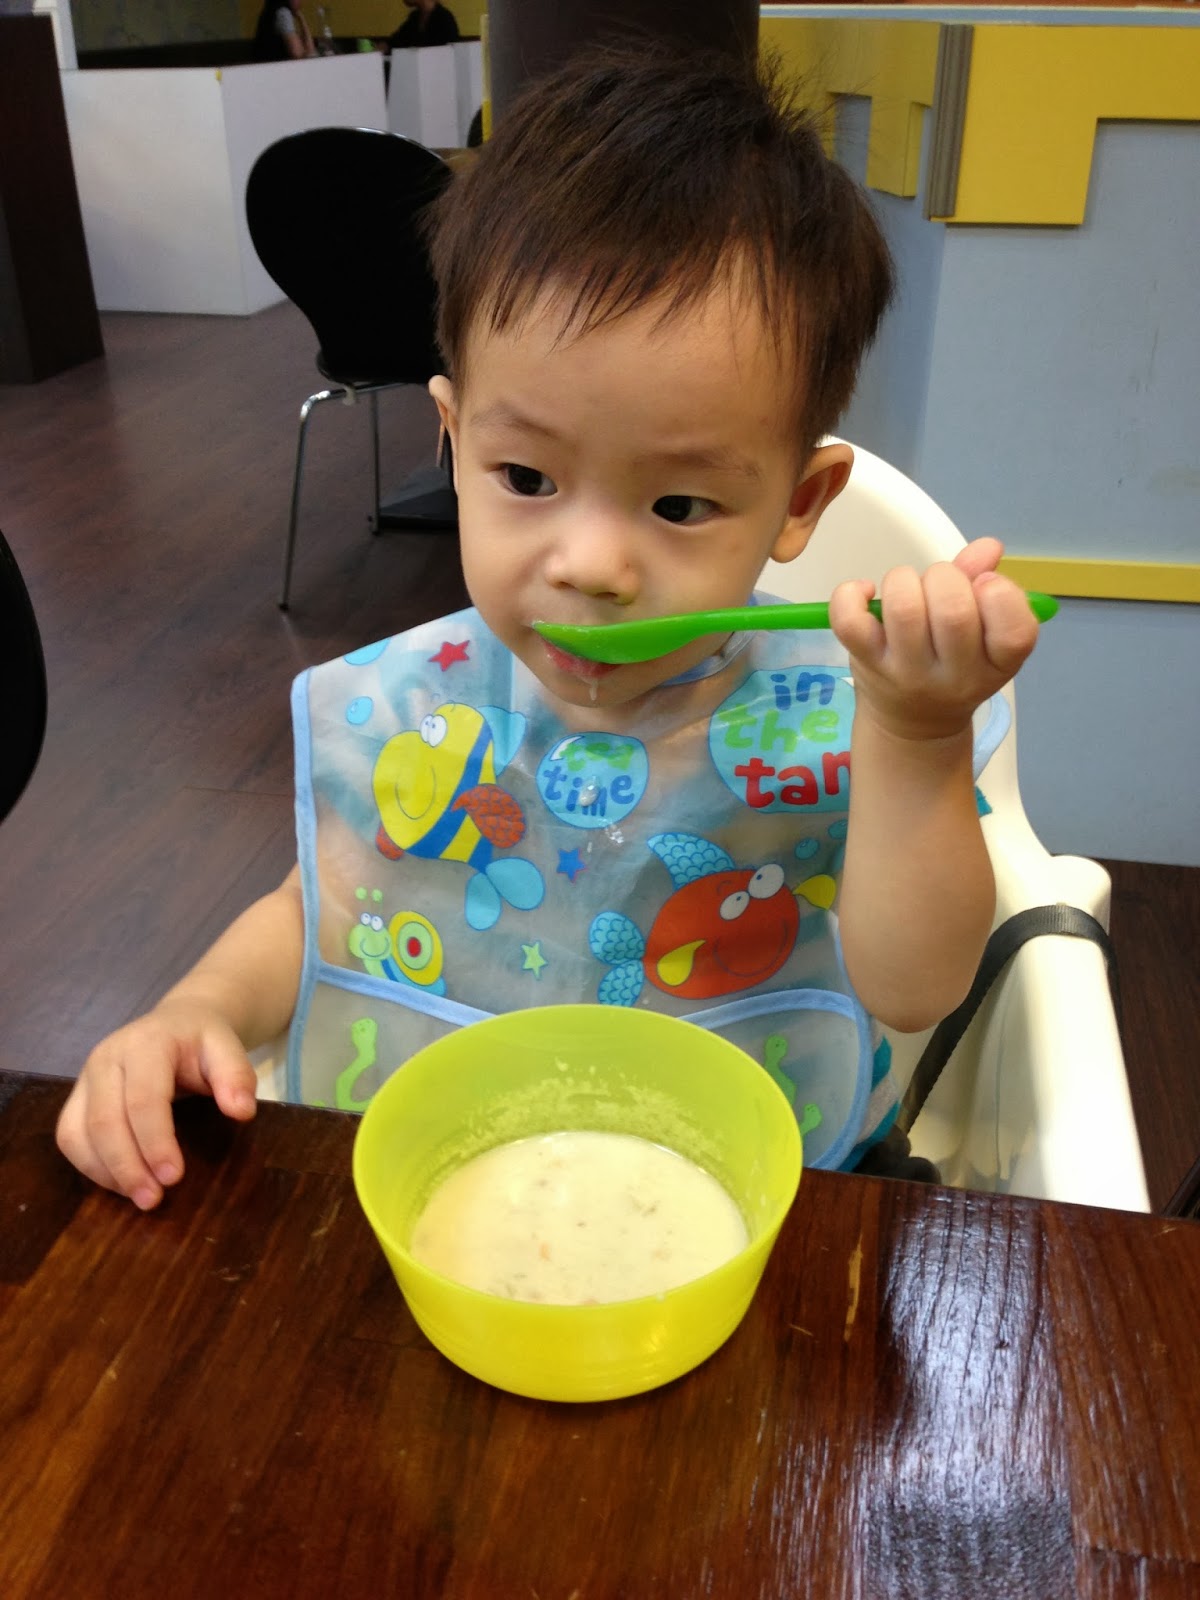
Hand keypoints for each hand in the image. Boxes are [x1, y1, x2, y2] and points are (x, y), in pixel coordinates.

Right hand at [56, 997, 257, 1209]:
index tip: (174, 1178)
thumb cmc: (202, 1042)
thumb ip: (237, 1076)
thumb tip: (241, 1112)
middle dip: (127, 1166)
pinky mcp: (77, 1097)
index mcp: (145, 1043)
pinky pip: (70, 1137)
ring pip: (77, 1133)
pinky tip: (121, 1183)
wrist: (177, 1023)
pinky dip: (91, 1166)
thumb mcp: (228, 1048)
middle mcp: (106, 1058)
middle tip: (153, 1200)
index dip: (156, 1142)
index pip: (143, 1099)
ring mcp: (85, 1077)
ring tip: (140, 1196)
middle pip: (105, 1121)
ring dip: (106, 1172)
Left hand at [828, 538, 1039, 741]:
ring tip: (904, 588)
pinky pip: (850, 622)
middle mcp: (956, 676)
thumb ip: (985, 584)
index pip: (1015, 632)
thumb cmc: (952, 665)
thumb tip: (988, 546)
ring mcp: (907, 673)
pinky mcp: (867, 664)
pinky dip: (851, 594)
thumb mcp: (983, 633)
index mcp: (998, 664)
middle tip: (938, 584)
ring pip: (904, 609)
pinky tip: (865, 592)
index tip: (985, 584)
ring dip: (904, 580)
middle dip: (945, 577)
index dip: (1001, 593)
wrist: (912, 725)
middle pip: (954, 612)